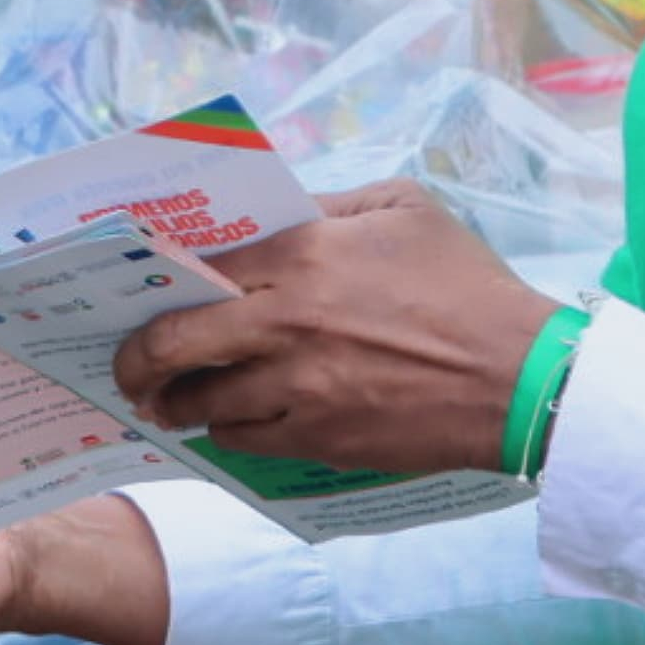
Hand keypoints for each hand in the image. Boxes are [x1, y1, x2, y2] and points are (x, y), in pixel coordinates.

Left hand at [112, 181, 561, 477]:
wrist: (517, 377)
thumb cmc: (465, 283)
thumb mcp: (404, 207)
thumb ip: (330, 203)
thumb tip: (275, 212)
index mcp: (304, 254)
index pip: (200, 267)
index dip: (160, 281)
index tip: (142, 293)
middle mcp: (287, 322)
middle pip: (175, 344)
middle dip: (136, 359)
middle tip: (128, 367)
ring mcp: (299, 387)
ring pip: (203, 401)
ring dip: (178, 401)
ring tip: (168, 398)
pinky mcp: (319, 439)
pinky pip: (244, 441)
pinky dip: (227, 431)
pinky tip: (229, 422)